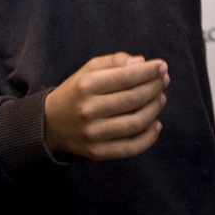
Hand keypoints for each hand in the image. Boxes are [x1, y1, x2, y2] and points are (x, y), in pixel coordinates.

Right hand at [43, 53, 167, 160]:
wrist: (51, 124)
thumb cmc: (77, 91)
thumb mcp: (89, 69)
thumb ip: (115, 61)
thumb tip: (142, 63)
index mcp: (87, 85)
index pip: (126, 77)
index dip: (149, 71)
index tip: (162, 66)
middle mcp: (89, 110)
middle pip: (133, 99)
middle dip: (154, 87)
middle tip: (164, 81)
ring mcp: (93, 134)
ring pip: (135, 123)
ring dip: (154, 109)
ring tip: (161, 98)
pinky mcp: (98, 153)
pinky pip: (130, 148)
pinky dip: (149, 138)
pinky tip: (156, 124)